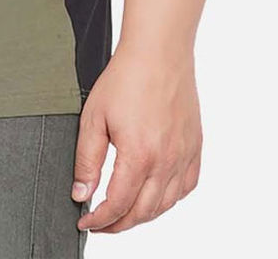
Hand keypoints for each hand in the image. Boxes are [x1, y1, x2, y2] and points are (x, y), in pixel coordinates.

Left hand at [72, 46, 201, 233]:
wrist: (158, 54)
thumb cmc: (125, 79)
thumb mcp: (93, 118)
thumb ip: (87, 160)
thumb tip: (82, 194)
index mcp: (139, 155)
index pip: (118, 205)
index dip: (99, 220)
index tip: (86, 221)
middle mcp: (166, 161)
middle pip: (143, 212)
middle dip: (119, 223)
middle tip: (101, 222)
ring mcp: (184, 156)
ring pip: (165, 204)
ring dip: (143, 215)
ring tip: (122, 213)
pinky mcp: (195, 147)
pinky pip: (186, 187)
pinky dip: (168, 200)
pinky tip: (154, 195)